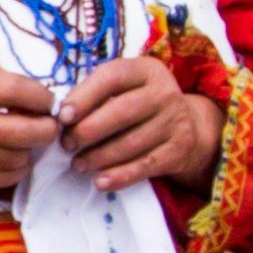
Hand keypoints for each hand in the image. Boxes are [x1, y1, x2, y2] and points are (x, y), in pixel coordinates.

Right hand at [0, 64, 57, 197]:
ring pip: (20, 157)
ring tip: (24, 138)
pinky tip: (10, 153)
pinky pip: (9, 177)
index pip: (16, 91)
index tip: (49, 102)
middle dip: (47, 128)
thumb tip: (42, 101)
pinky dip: (17, 165)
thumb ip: (6, 80)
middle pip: (25, 132)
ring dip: (30, 148)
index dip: (42, 97)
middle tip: (49, 124)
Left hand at [59, 52, 224, 194]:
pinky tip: (101, 181)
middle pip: (123, 111)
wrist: (189, 127)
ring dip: (99, 157)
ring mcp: (175, 122)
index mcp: (146, 70)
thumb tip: (63, 117)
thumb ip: (96, 95)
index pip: (112, 77)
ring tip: (78, 164)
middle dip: (89, 130)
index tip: (63, 117)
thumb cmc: (141, 105)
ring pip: (132, 142)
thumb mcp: (125, 88)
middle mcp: (164, 93)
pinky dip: (121, 176)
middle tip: (67, 144)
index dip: (84, 97)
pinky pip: (146, 166)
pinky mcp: (179, 151)